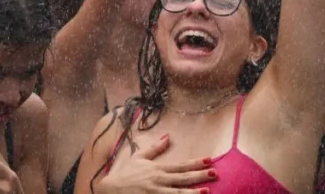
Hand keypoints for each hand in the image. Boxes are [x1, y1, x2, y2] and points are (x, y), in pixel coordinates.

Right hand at [96, 134, 214, 193]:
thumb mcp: (138, 158)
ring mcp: (156, 193)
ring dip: (193, 192)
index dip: (195, 162)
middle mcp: (159, 180)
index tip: (209, 159)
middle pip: (183, 178)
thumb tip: (168, 137)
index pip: (180, 165)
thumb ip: (154, 148)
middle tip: (215, 173)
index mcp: (157, 168)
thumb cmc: (125, 174)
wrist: (110, 190)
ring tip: (207, 191)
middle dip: (200, 175)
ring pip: (178, 193)